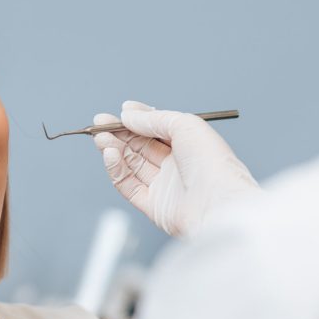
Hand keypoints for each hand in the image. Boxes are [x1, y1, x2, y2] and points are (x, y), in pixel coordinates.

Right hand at [93, 101, 258, 236]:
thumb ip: (153, 119)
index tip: (119, 112)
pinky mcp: (153, 206)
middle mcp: (177, 166)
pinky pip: (128, 185)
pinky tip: (110, 155)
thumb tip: (127, 114)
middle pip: (140, 147)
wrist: (219, 204)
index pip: (157, 130)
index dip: (137, 120)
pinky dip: (116, 169)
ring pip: (131, 165)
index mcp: (189, 145)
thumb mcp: (184, 125)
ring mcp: (164, 186)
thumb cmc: (212, 164)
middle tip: (99, 124)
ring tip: (100, 138)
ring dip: (114, 149)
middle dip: (119, 134)